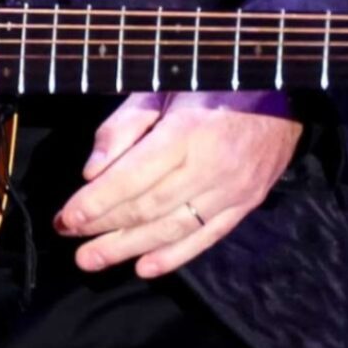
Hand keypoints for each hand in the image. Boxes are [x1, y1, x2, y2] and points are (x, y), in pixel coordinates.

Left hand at [54, 91, 303, 277]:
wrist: (282, 88)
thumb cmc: (212, 80)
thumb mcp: (163, 86)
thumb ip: (125, 126)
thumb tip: (92, 172)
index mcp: (187, 132)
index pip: (131, 179)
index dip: (95, 204)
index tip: (66, 218)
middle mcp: (210, 167)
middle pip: (148, 209)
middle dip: (104, 228)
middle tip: (70, 240)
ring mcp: (232, 190)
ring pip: (173, 229)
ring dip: (128, 249)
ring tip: (93, 260)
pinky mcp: (247, 202)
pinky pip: (207, 237)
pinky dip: (174, 256)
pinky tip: (144, 268)